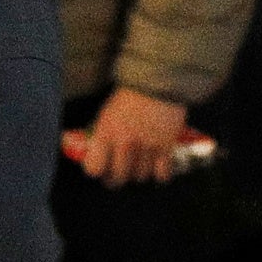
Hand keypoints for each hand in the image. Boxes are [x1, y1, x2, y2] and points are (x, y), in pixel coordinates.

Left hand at [78, 88, 193, 186]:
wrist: (159, 82)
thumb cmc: (130, 97)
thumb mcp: (107, 114)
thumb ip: (102, 136)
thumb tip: (97, 155)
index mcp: (106, 133)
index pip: (94, 168)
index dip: (97, 170)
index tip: (101, 167)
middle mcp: (124, 144)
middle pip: (118, 178)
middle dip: (117, 177)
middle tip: (119, 172)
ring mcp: (146, 147)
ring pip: (140, 177)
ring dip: (139, 173)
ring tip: (140, 164)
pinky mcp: (166, 147)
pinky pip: (161, 175)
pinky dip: (159, 173)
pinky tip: (158, 165)